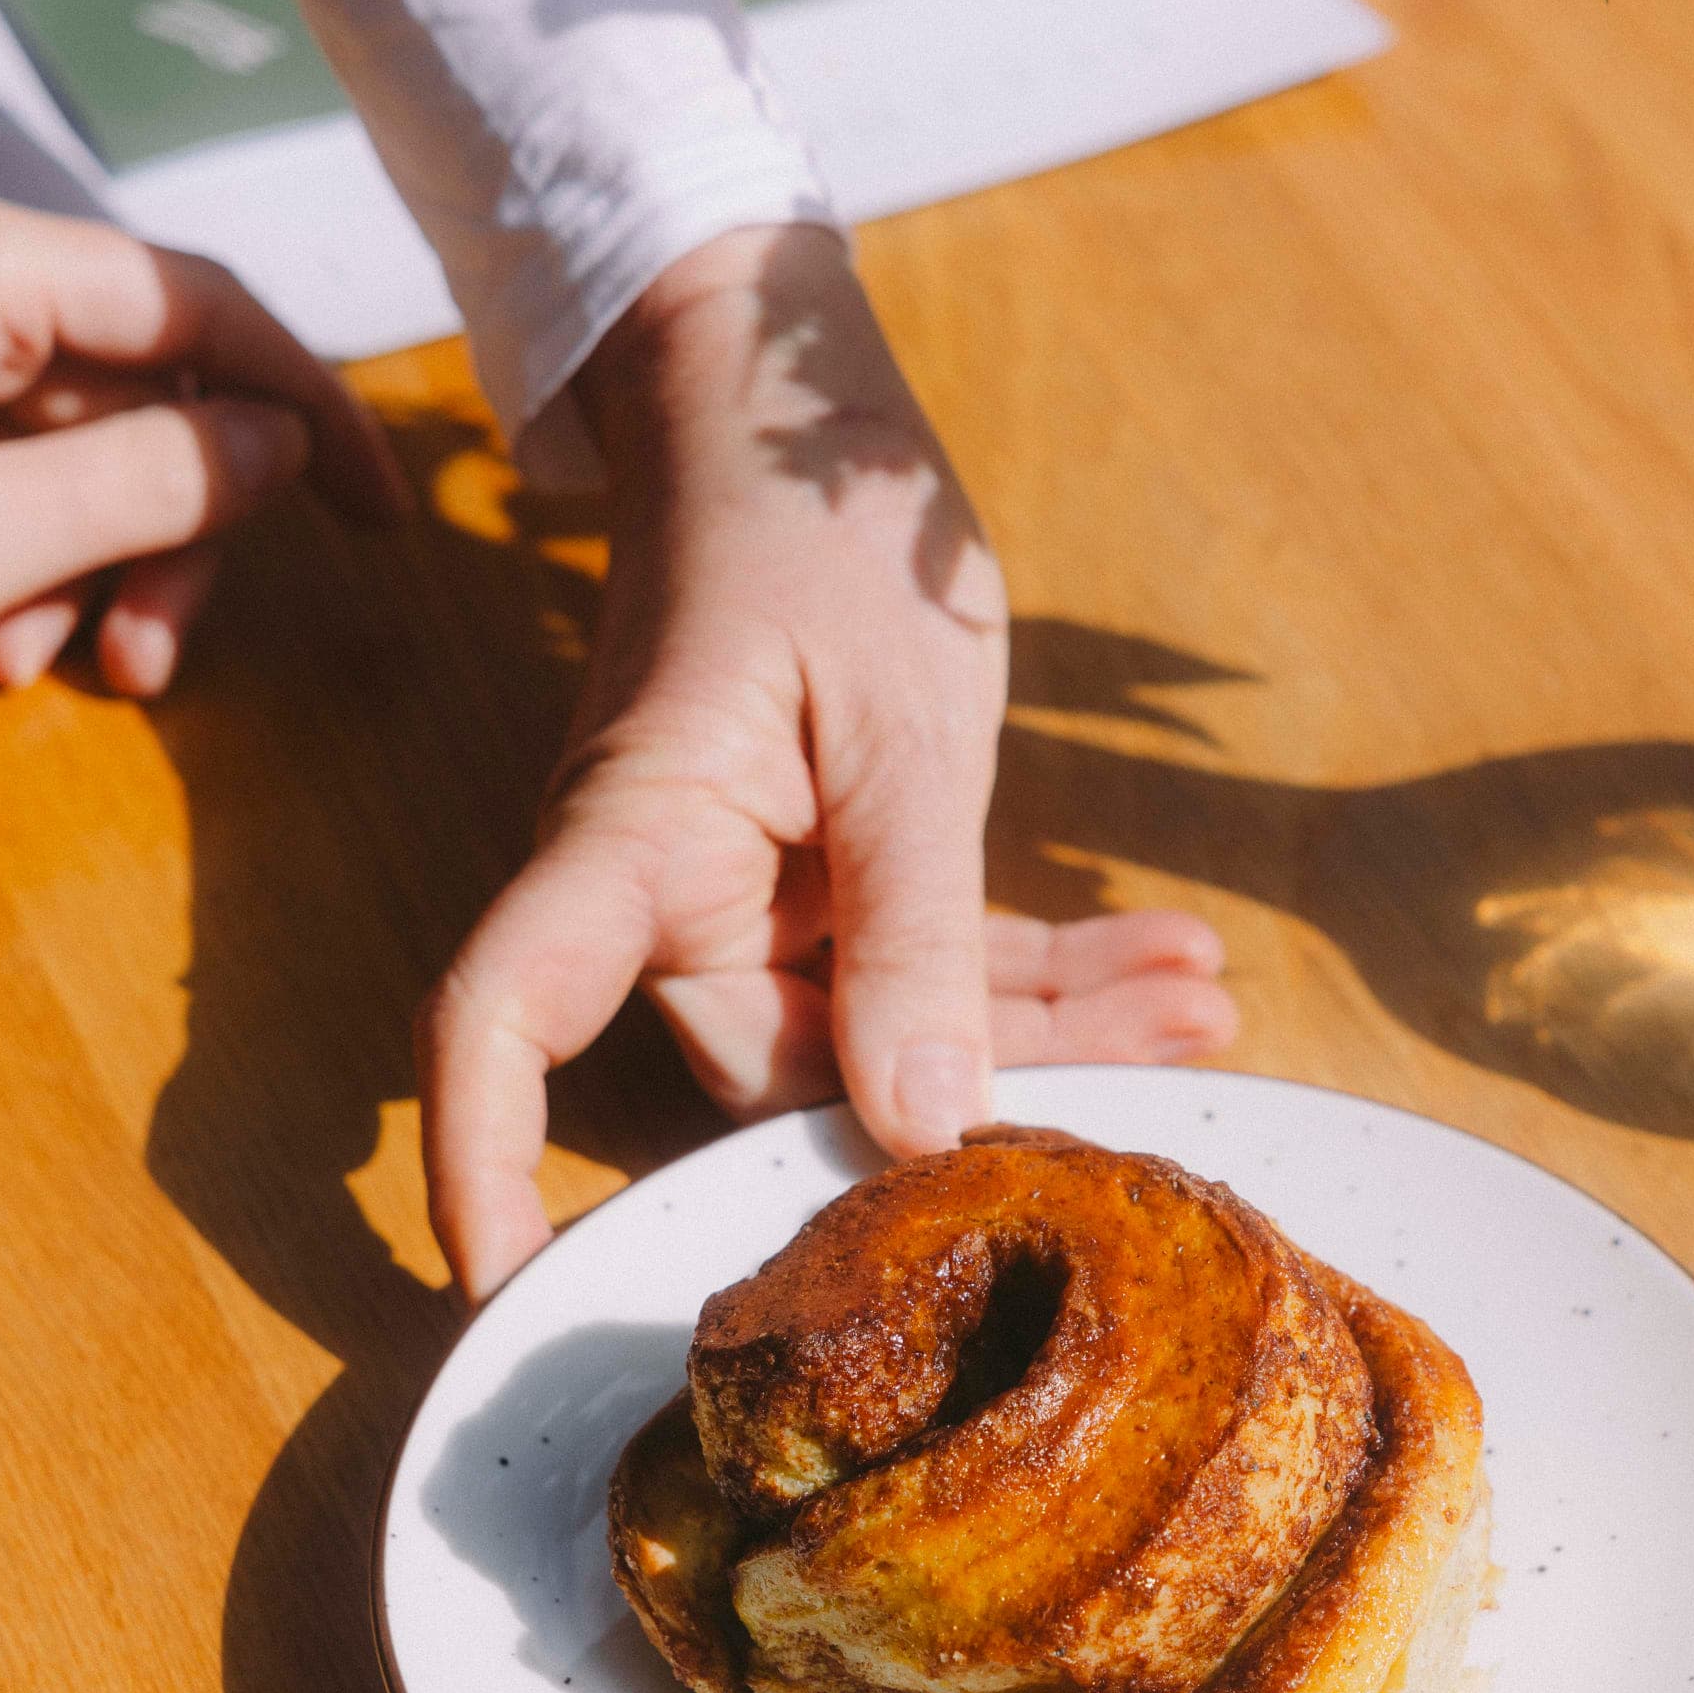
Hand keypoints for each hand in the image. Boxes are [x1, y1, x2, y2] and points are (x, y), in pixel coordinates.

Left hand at [0, 181, 404, 697]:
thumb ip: (152, 485)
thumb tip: (275, 441)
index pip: (194, 304)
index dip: (304, 405)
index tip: (376, 515)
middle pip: (140, 388)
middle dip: (163, 534)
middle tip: (154, 660)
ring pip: (76, 442)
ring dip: (90, 569)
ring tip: (47, 675)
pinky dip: (19, 562)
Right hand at [418, 222, 1235, 1303]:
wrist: (788, 405)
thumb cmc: (813, 523)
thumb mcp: (901, 727)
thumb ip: (917, 934)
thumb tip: (920, 1132)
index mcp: (629, 845)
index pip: (501, 1022)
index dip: (482, 1162)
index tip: (500, 1287)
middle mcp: (662, 898)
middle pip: (792, 1069)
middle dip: (989, 1081)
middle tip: (1181, 1048)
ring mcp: (742, 900)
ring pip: (886, 1035)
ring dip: (1053, 1025)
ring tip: (1211, 1001)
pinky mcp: (819, 884)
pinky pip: (922, 970)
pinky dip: (1040, 975)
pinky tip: (1175, 966)